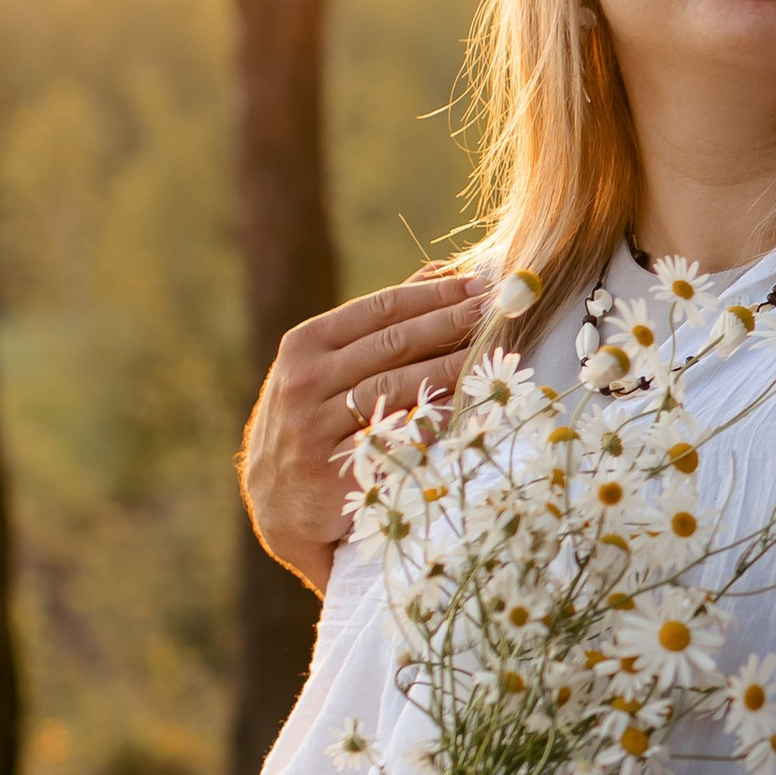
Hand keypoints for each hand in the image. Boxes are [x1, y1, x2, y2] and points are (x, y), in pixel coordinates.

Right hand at [241, 272, 491, 593]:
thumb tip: (440, 270)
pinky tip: (467, 405)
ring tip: (493, 351)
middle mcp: (305, 381)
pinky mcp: (333, 472)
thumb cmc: (312, 421)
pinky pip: (395, 439)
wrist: (277, 503)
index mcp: (304, 344)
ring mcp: (316, 427)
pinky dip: (433, 420)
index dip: (435, 294)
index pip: (380, 309)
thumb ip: (380, 321)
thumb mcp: (326, 366)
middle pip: (394, 344)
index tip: (480, 283)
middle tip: (498, 309)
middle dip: (451, 322)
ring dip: (451, 366)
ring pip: (398, 388)